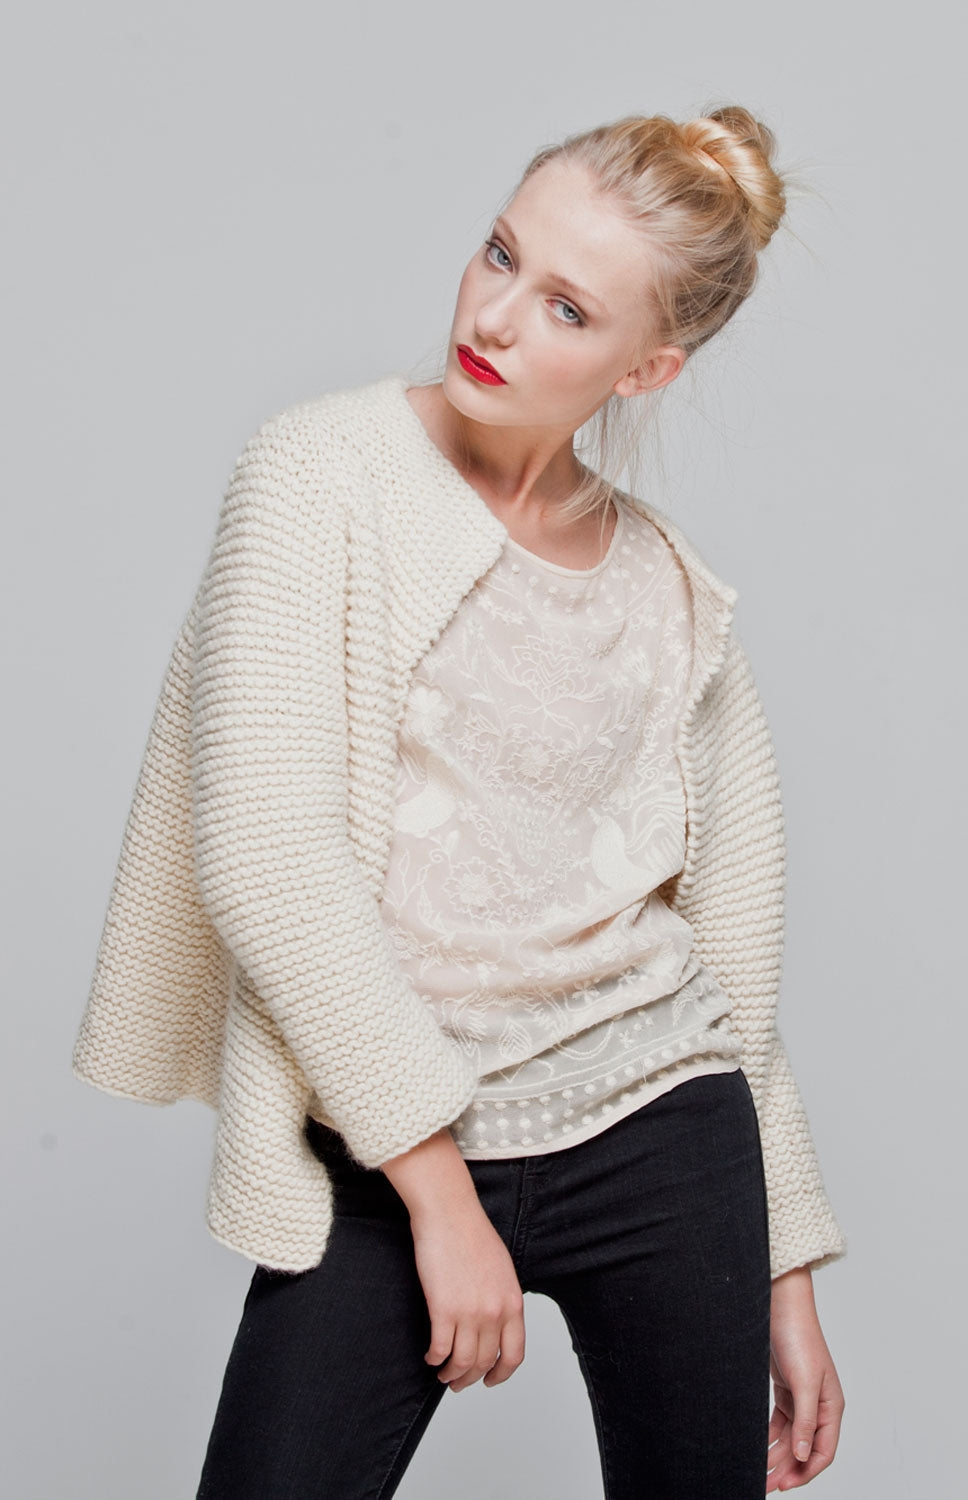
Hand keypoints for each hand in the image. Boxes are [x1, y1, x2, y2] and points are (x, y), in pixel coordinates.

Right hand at [409, 1200, 525, 1391]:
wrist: (450, 1213)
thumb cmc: (471, 1233)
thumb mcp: (502, 1269)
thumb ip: (502, 1298)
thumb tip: (495, 1322)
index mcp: (513, 1302)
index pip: (514, 1354)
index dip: (501, 1374)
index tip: (490, 1380)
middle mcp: (495, 1312)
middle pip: (485, 1362)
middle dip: (471, 1378)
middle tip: (458, 1382)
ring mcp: (470, 1313)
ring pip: (462, 1362)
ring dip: (451, 1374)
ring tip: (442, 1373)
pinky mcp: (444, 1309)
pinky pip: (440, 1349)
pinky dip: (434, 1358)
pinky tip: (430, 1356)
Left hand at [766, 1267, 844, 1490]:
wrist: (781, 1306)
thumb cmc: (799, 1338)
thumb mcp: (804, 1382)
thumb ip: (806, 1421)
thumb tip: (805, 1455)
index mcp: (831, 1407)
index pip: (823, 1452)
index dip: (805, 1472)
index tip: (783, 1484)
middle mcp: (819, 1406)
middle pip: (805, 1449)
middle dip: (787, 1469)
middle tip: (765, 1485)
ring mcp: (802, 1398)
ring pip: (792, 1438)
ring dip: (777, 1457)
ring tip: (759, 1474)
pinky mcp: (787, 1390)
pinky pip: (780, 1423)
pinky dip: (771, 1438)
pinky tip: (759, 1449)